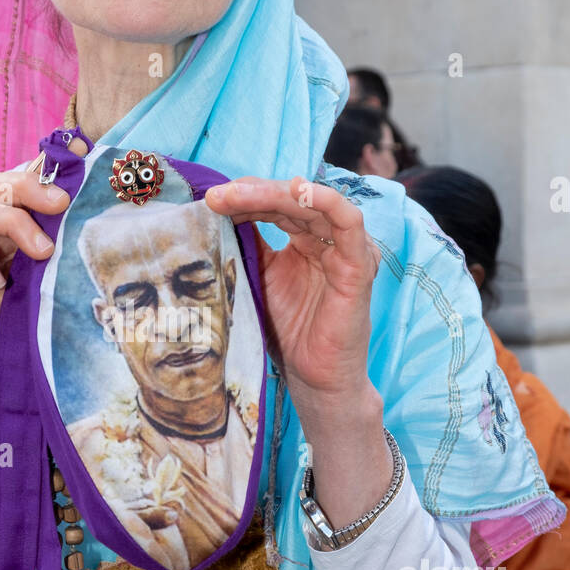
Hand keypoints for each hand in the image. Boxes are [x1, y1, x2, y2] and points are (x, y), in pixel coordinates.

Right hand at [0, 166, 70, 403]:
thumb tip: (79, 199)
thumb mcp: (47, 276)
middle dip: (25, 187)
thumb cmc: (27, 331)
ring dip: (12, 224)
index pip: (12, 182)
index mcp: (0, 230)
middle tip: (60, 204)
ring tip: (41, 253)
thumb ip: (52, 239)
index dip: (39, 168)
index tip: (77, 158)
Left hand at [204, 177, 380, 408]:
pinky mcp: (359, 265)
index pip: (274, 205)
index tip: (210, 200)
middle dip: (251, 193)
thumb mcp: (259, 280)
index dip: (243, 198)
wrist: (314, 379)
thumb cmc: (289, 333)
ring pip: (313, 204)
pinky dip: (326, 201)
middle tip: (216, 196)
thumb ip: (248, 247)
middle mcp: (327, 239)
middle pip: (290, 200)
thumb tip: (216, 213)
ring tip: (238, 194)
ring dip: (273, 194)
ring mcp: (346, 249)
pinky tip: (299, 190)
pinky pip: (349, 223)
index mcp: (305, 239)